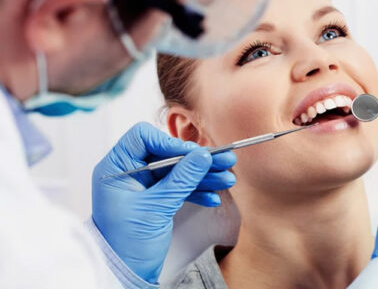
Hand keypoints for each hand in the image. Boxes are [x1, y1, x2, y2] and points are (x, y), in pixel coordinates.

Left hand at [92, 122, 235, 282]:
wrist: (125, 273)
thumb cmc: (127, 244)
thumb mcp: (156, 208)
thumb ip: (181, 179)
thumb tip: (202, 156)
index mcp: (116, 168)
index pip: (143, 138)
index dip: (170, 142)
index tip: (194, 153)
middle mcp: (129, 172)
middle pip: (166, 154)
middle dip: (196, 160)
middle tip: (222, 159)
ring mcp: (143, 186)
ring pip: (176, 171)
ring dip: (202, 175)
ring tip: (226, 178)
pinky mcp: (155, 198)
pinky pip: (178, 186)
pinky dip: (195, 190)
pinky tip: (213, 196)